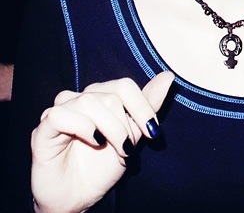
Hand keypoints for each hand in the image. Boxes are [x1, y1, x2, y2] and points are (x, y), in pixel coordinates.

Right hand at [31, 71, 173, 212]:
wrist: (78, 200)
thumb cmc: (102, 167)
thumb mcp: (133, 137)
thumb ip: (148, 106)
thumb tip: (167, 76)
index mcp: (101, 97)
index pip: (125, 86)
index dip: (142, 107)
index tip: (153, 132)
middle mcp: (80, 99)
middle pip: (111, 95)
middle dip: (126, 125)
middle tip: (128, 148)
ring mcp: (61, 111)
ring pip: (89, 101)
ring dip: (110, 128)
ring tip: (115, 149)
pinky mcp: (43, 129)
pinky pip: (61, 114)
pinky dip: (82, 127)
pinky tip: (93, 140)